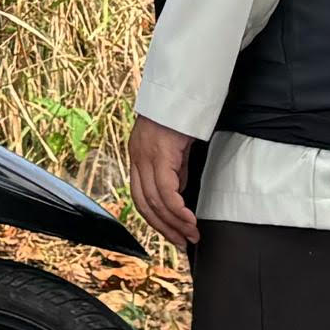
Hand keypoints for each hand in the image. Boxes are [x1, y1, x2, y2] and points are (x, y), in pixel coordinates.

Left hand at [125, 116, 200, 249]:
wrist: (183, 88)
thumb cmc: (182, 114)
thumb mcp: (175, 147)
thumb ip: (174, 170)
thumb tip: (179, 193)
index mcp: (138, 156)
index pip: (140, 196)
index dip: (156, 219)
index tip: (172, 233)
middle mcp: (137, 157)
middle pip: (145, 204)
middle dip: (164, 228)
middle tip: (183, 242)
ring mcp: (146, 155)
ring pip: (155, 201)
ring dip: (174, 223)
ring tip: (191, 234)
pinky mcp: (160, 153)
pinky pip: (166, 191)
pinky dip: (178, 210)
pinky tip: (190, 219)